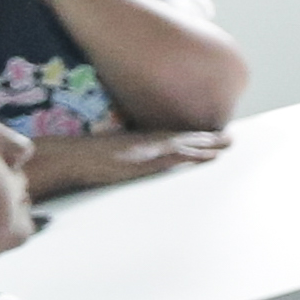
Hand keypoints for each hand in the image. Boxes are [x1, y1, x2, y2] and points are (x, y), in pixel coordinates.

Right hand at [27, 128, 226, 200]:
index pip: (173, 137)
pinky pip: (173, 158)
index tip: (215, 136)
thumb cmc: (83, 160)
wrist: (67, 158)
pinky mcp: (142, 162)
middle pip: (183, 138)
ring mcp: (145, 150)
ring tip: (228, 144)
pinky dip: (192, 156)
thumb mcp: (111, 157)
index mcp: (140, 141)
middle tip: (232, 138)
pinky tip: (208, 157)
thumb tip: (132, 163)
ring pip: (183, 145)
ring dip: (206, 145)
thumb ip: (126, 158)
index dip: (195, 137)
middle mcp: (146, 142)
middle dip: (208, 138)